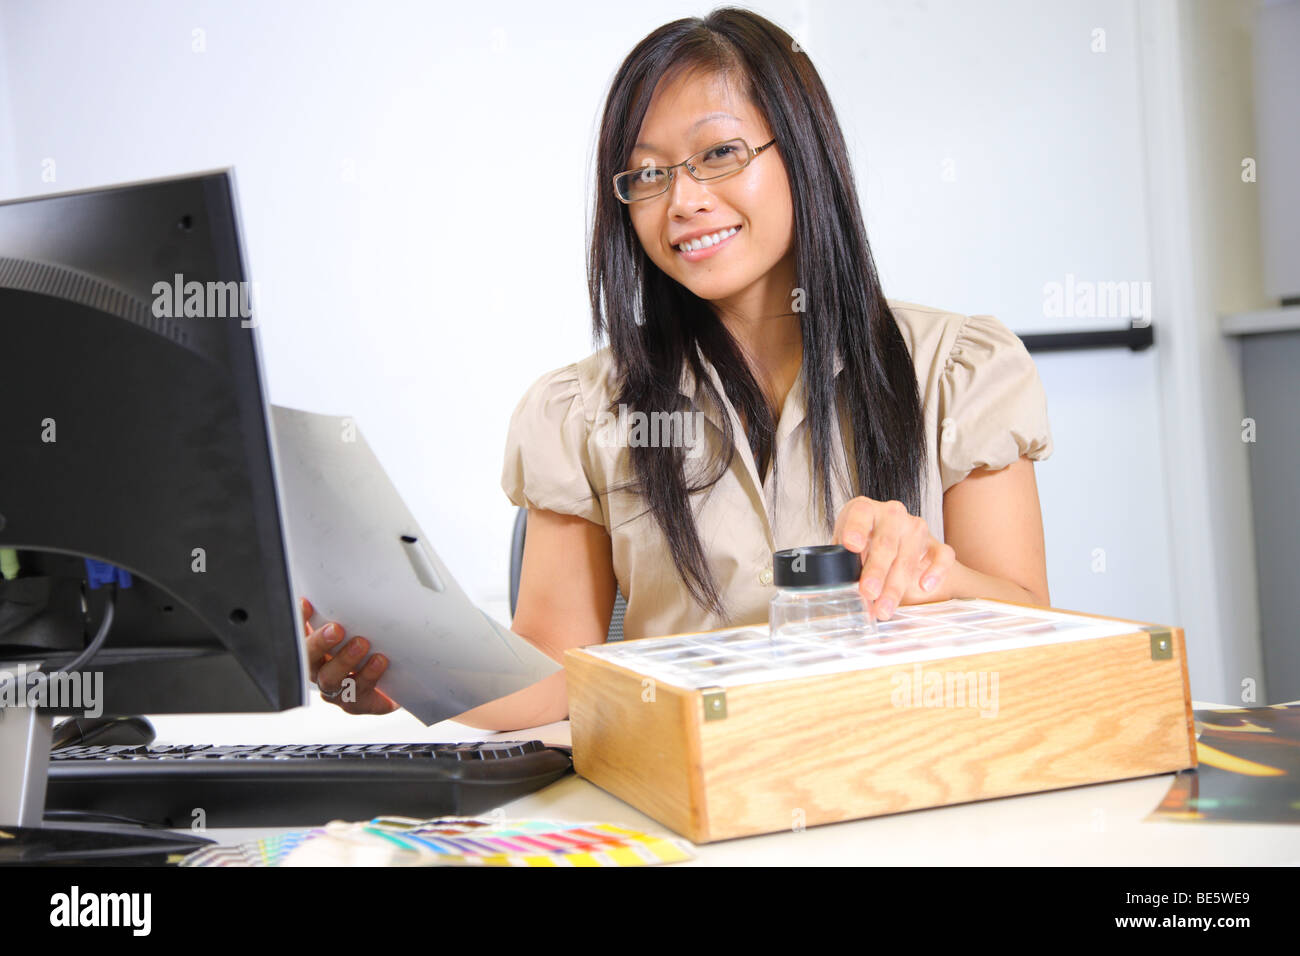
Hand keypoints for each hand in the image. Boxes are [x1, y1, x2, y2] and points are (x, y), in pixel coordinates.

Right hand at [301, 597, 398, 714]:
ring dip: (346, 660)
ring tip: (363, 643)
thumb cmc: (371, 649)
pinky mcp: (356, 703)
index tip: (305, 603)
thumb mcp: (360, 626)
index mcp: (315, 649)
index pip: (299, 633)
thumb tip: (350, 583)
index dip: (298, 619)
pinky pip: (358, 693)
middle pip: (308, 660)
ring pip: (332, 679)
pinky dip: (369, 676)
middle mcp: (320, 670)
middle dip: (320, 643)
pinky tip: (380, 662)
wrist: (398, 682)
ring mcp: (336, 690)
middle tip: (336, 629)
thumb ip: (350, 611)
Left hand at [832, 497, 956, 619]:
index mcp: (865, 510)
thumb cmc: (862, 543)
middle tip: (868, 592)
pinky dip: (935, 571)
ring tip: (884, 608)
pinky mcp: (934, 544)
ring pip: (909, 556)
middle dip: (876, 570)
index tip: (851, 545)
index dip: (856, 529)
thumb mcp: (845, 547)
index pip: (861, 515)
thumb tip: (836, 586)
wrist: (890, 539)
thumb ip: (842, 561)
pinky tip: (924, 586)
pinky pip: (942, 556)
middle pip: (886, 543)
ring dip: (896, 585)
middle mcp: (892, 515)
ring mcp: (916, 528)